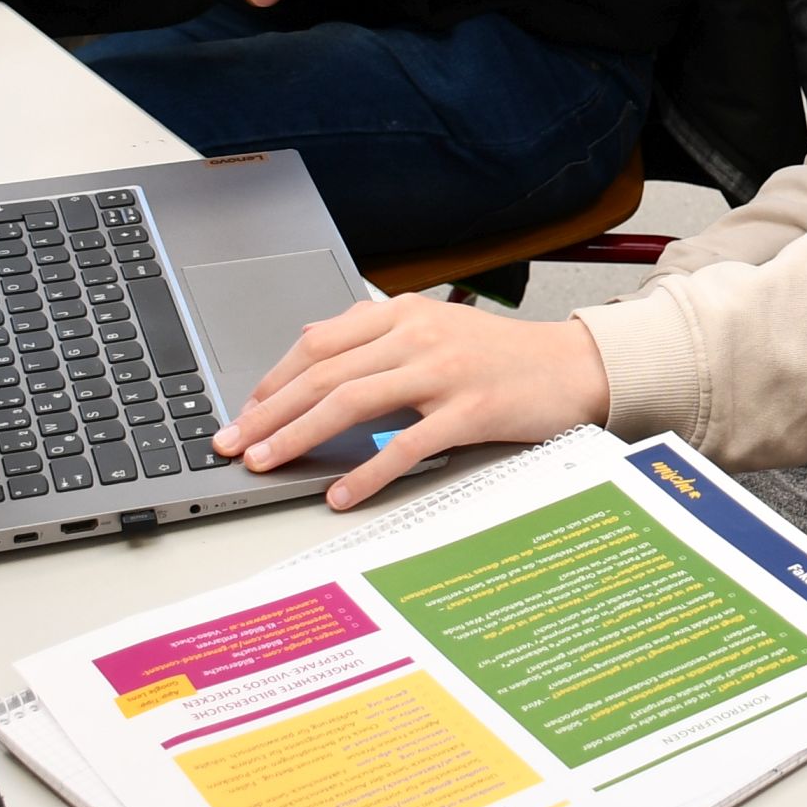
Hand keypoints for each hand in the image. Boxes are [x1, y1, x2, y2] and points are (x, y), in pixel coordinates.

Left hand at [216, 294, 612, 509]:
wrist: (574, 367)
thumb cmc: (503, 356)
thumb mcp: (434, 329)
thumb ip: (375, 336)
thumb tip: (310, 343)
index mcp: (403, 313)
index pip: (318, 341)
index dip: (272, 377)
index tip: (243, 411)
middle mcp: (418, 334)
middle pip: (324, 372)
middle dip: (268, 411)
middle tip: (233, 443)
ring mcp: (444, 371)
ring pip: (352, 402)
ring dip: (300, 435)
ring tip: (267, 463)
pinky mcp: (470, 410)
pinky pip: (406, 444)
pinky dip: (367, 471)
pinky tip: (341, 492)